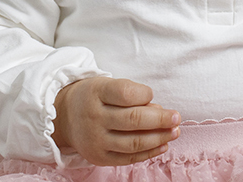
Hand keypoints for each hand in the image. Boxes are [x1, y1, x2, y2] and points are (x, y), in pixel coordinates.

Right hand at [52, 77, 180, 165]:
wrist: (65, 117)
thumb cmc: (94, 97)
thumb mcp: (107, 86)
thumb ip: (132, 95)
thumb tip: (158, 111)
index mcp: (96, 93)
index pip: (126, 93)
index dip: (145, 94)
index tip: (151, 94)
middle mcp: (94, 117)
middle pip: (133, 120)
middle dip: (160, 119)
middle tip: (176, 117)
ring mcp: (96, 140)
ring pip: (134, 142)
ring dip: (159, 138)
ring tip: (175, 132)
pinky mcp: (99, 157)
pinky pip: (129, 158)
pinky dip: (149, 152)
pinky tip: (162, 145)